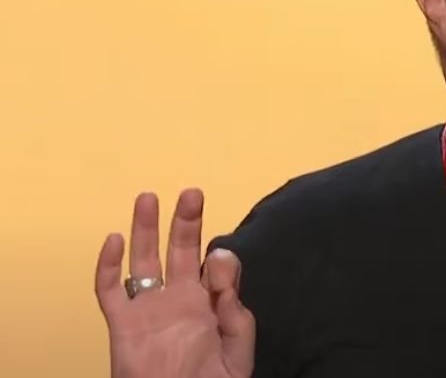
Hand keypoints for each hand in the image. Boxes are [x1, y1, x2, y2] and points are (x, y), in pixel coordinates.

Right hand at [95, 189, 255, 377]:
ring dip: (145, 229)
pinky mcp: (123, 324)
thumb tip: (220, 258)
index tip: (219, 259)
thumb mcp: (238, 350)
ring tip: (148, 198)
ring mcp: (149, 309)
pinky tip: (114, 239)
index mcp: (211, 304)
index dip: (222, 260)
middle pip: (181, 251)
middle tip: (192, 193)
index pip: (217, 268)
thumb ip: (235, 309)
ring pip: (144, 261)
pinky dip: (108, 265)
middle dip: (186, 222)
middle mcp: (179, 299)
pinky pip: (110, 291)